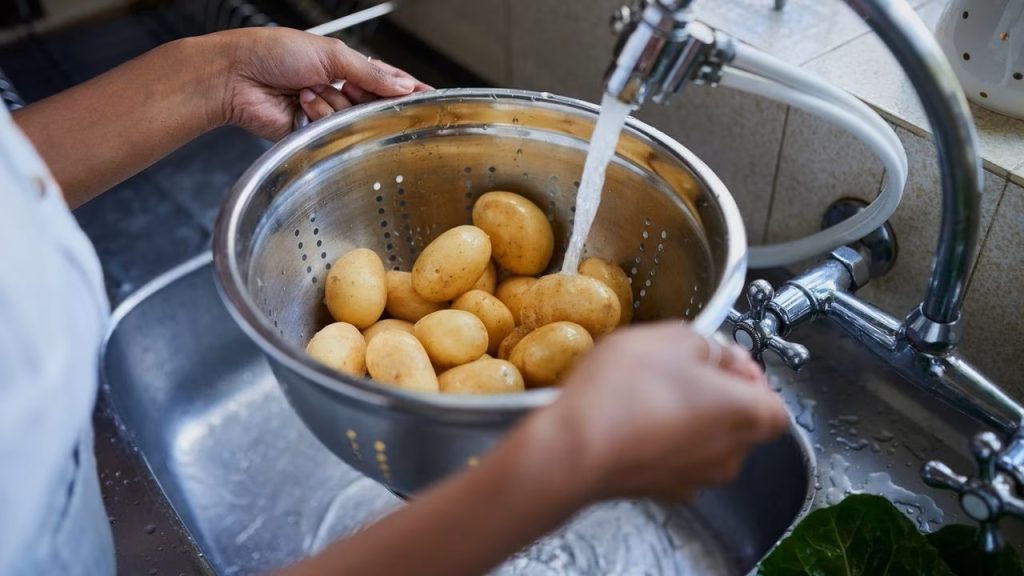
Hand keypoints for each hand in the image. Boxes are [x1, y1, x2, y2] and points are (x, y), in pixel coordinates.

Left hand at [208, 27, 430, 139]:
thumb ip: (370, 73)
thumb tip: (401, 86)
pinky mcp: (311, 132)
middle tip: (347, 88)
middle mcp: (337, 88)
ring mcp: (325, 111)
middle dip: (361, 97)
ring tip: (307, 90)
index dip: (406, 89)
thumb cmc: (273, 53)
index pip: (385, 79)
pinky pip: (329, 131)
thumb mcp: (330, 53)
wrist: (236, 76)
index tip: (429, 98)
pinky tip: (301, 104)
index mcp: (344, 64)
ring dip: (331, 103)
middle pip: (371, 103)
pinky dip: (317, 116)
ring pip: (351, 118)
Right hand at [537, 321, 788, 501]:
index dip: (752, 378)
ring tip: (648, 391)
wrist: (573, 449)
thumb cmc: (625, 393)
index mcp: (746, 415)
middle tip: (680, 368)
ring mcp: (694, 479)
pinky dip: (661, 439)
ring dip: (687, 418)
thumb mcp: (671, 338)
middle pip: (741, 423)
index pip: (776, 403)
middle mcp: (730, 455)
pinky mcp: (661, 491)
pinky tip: (631, 418)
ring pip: (706, 442)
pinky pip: (673, 458)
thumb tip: (716, 355)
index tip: (722, 359)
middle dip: (717, 395)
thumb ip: (708, 344)